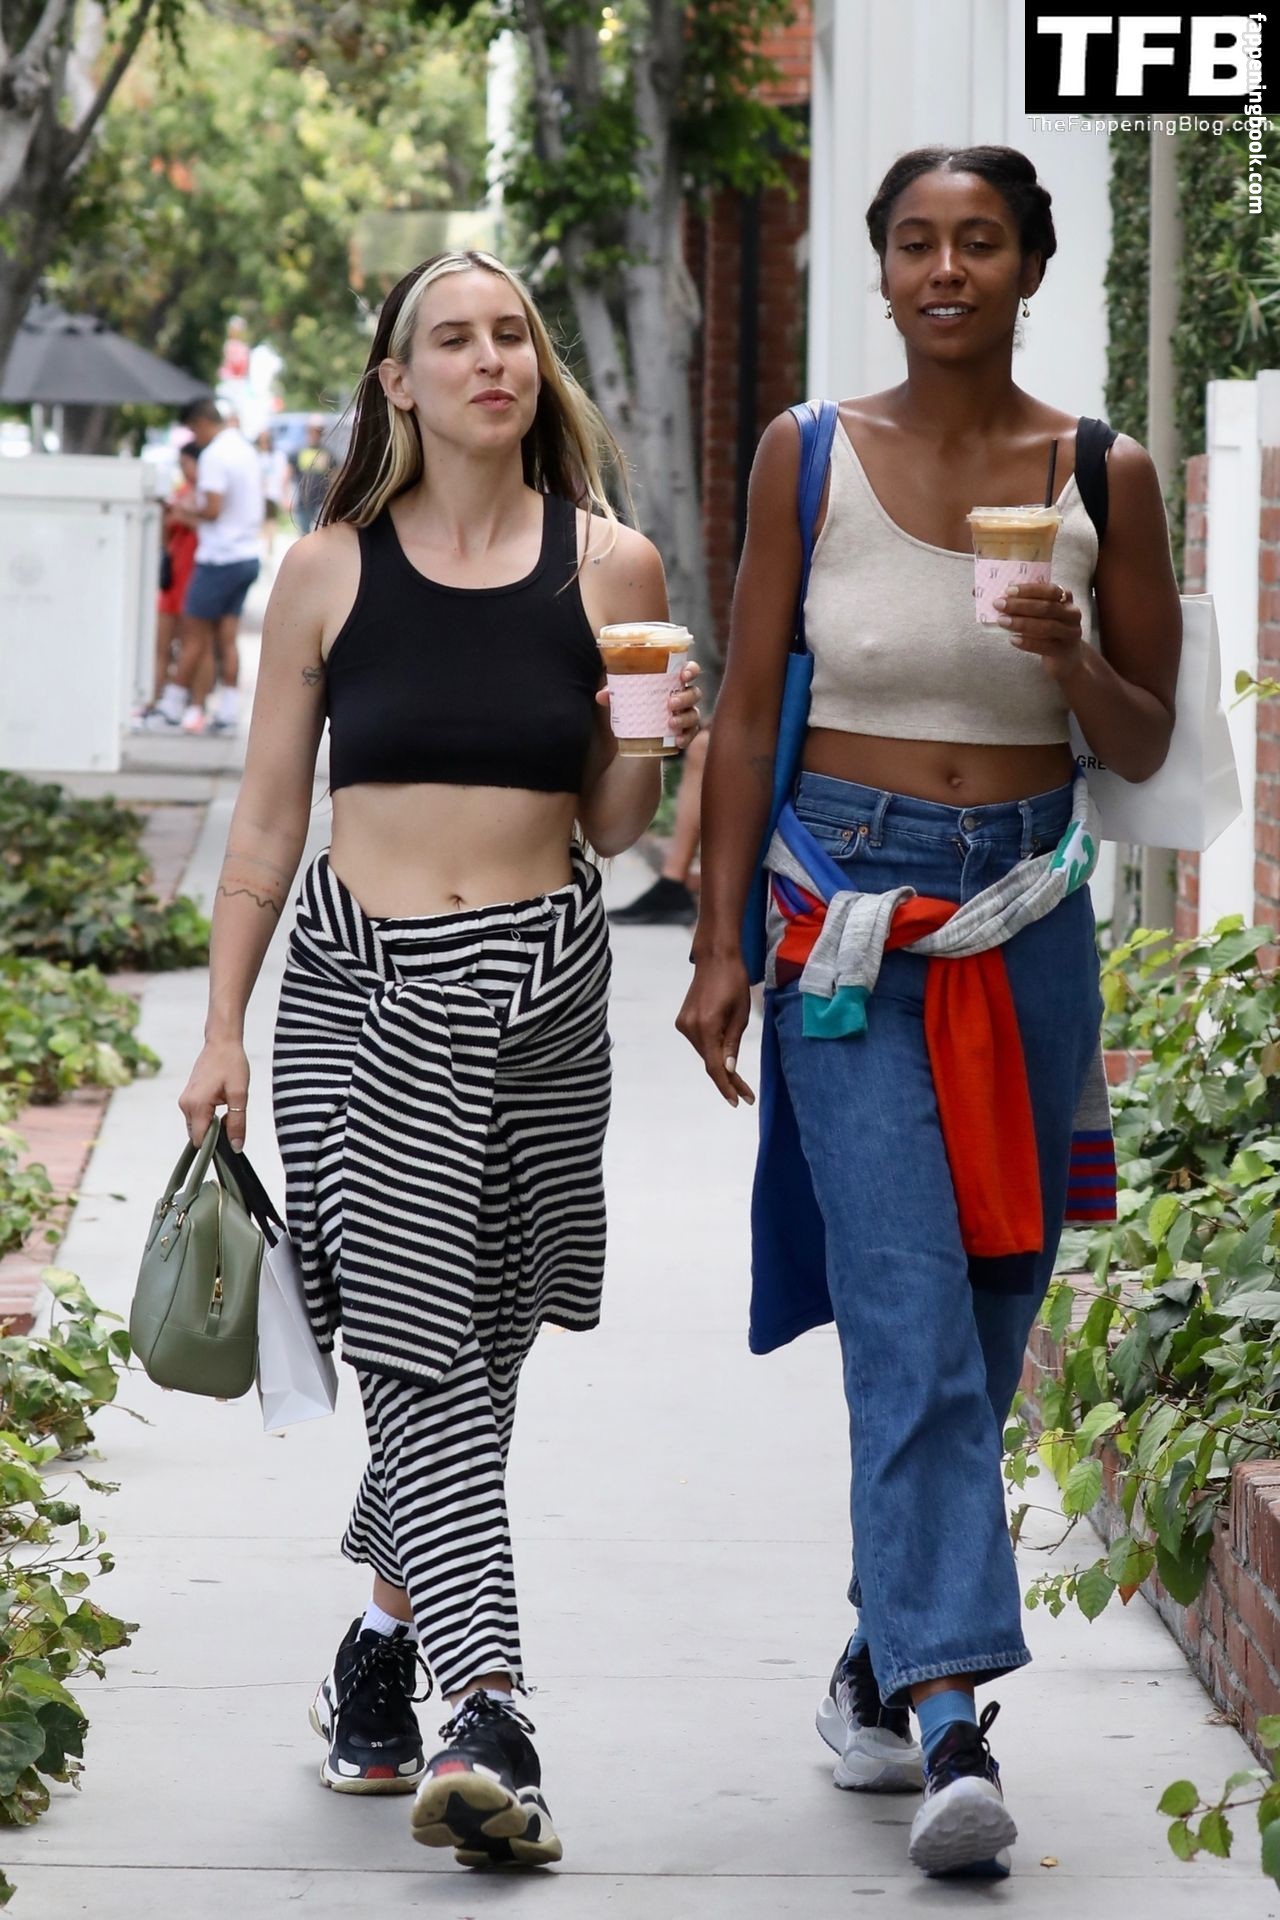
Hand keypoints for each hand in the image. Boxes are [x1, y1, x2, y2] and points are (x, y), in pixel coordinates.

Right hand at [178, 1041, 250, 1150]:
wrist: (222, 1042)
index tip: (230, 1137)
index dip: (215, 1145)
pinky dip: (209, 1117)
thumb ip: (237, 1122)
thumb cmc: (232, 1064)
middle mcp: (185, 1105)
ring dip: (212, 1125)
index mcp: (196, 1106)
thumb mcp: (240, 1094)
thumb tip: (236, 1147)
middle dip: (214, 1134)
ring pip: (197, 1126)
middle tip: (232, 1117)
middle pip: (197, 1135)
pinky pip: (197, 1116)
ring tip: (228, 1106)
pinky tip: (222, 1102)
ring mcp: (184, 1100)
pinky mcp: (187, 1097)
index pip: (200, 1140)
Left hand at [594, 661, 702, 747]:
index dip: (691, 670)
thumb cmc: (636, 703)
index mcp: (672, 681)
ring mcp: (686, 714)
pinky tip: (678, 741)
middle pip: (694, 693)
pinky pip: (691, 734)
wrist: (636, 733)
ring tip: (671, 722)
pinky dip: (686, 737)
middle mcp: (683, 696)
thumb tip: (602, 695)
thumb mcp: (623, 697)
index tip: (683, 675)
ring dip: (685, 717)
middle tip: (670, 703)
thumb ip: (614, 693)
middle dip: (685, 697)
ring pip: (694, 714)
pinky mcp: (685, 732)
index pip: (689, 670)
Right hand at [676, 954, 755, 1106]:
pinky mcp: (683, 1021)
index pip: (714, 1066)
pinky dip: (712, 1050)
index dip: (726, 1086)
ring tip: (739, 1077)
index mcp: (706, 1026)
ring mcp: (683, 1024)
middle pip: (709, 1062)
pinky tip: (724, 1052)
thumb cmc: (734, 982)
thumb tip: (727, 1070)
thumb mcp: (741, 1015)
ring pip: (704, 1053)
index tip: (738, 1101)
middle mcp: (689, 1028)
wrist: (715, 958)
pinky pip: (700, 1042)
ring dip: (720, 1064)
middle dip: (727, 1078)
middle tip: (747, 1095)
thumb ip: (732, 1044)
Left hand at [994, 582, 1084, 681]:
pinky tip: (1013, 639)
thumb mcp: (1044, 613)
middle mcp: (1072, 614)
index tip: (1008, 590)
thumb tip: (1005, 596)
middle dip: (1020, 605)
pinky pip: (1045, 646)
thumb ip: (1031, 603)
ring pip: (1046, 627)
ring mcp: (1070, 633)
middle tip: (999, 605)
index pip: (1050, 590)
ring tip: (1002, 621)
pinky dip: (1027, 642)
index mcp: (1067, 598)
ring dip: (1021, 623)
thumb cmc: (1050, 630)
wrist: (1067, 658)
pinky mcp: (1064, 651)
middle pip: (1047, 607)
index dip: (1029, 590)